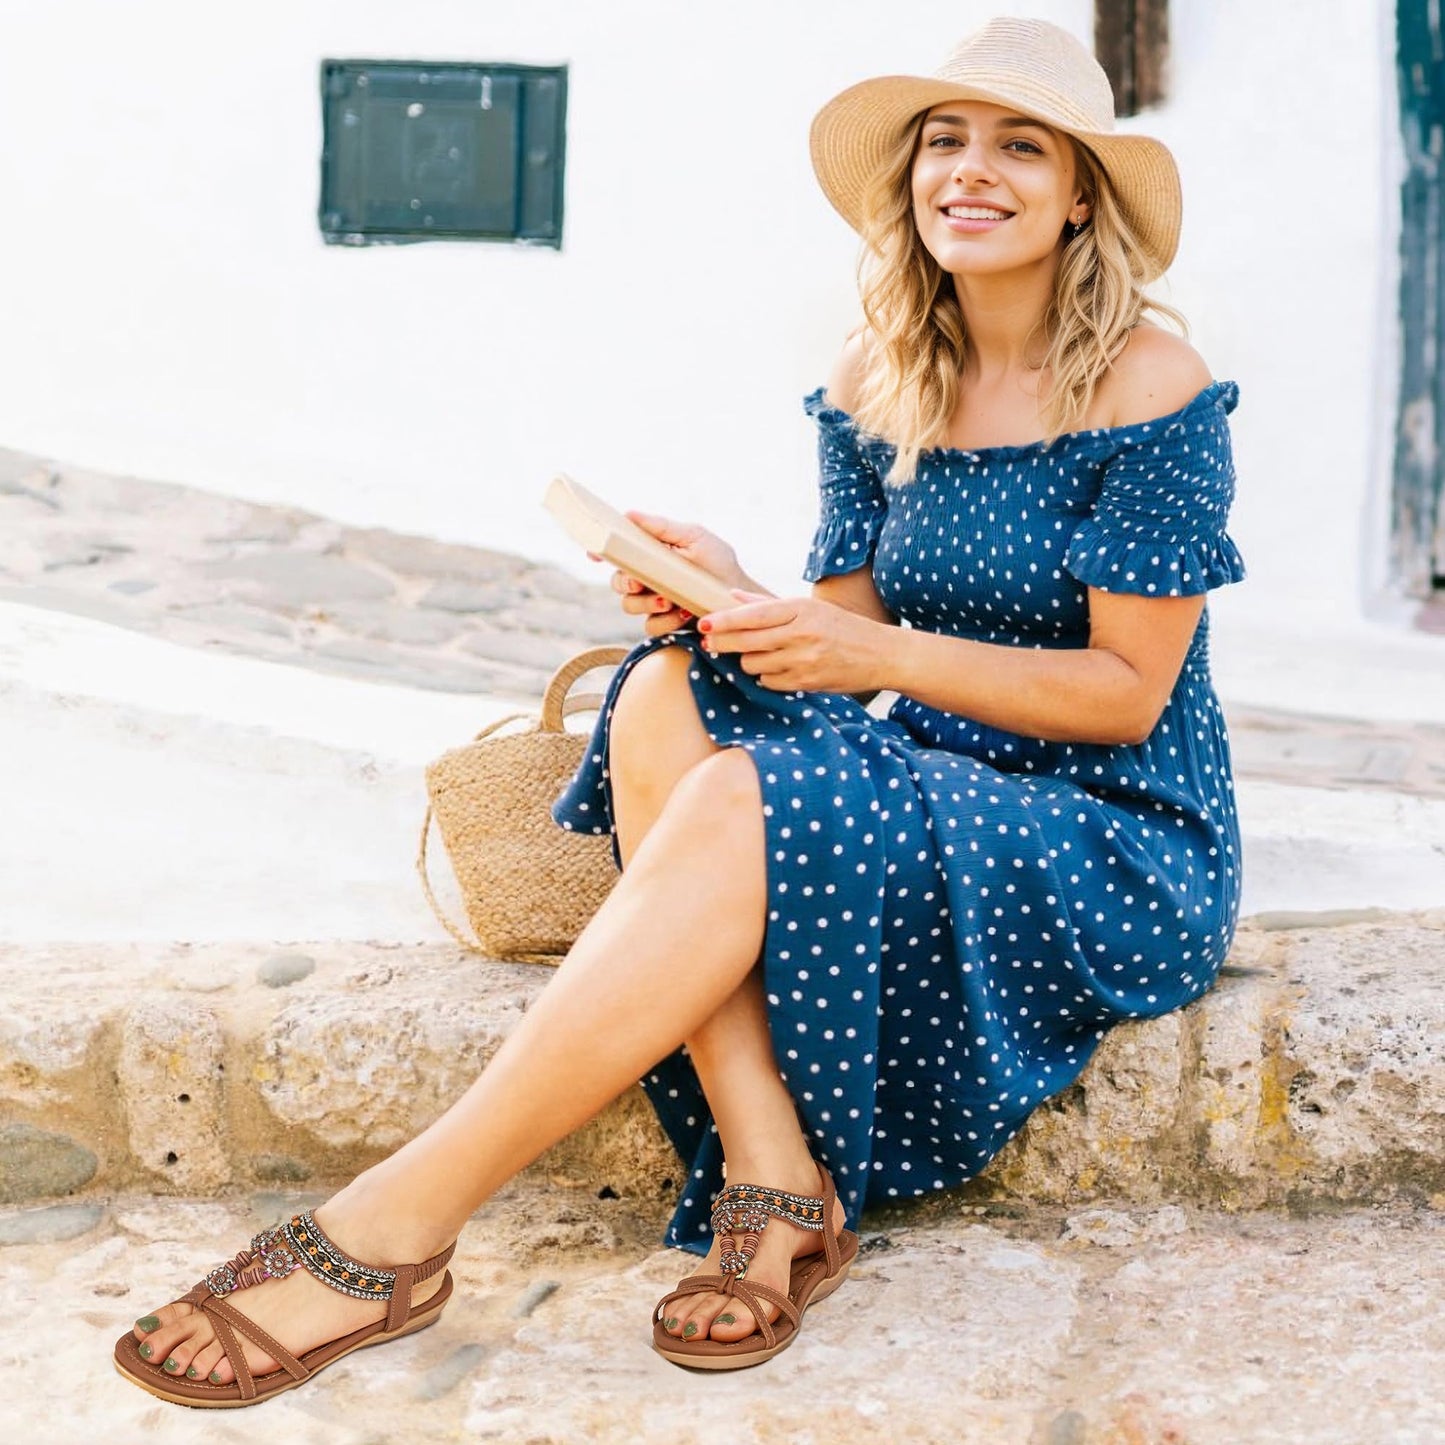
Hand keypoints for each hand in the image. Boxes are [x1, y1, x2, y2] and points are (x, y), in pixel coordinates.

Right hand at [607, 513, 752, 637]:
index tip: (594, 553)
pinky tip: (683, 614)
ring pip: (628, 605)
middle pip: (617, 580)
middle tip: (638, 583)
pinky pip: (650, 626)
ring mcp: (653, 602)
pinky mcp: (664, 624)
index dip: (601, 551)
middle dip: (624, 582)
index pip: (619, 551)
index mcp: (651, 554)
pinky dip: (665, 620)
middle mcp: (647, 578)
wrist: (739, 597)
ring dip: (645, 602)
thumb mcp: (694, 538)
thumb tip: (629, 514)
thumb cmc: (718, 563)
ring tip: (669, 600)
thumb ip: (662, 528)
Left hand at [698, 592, 889, 693]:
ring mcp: (804, 661)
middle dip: (723, 642)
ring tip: (758, 652)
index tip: (704, 624)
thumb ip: (768, 604)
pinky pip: (769, 681)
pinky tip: (777, 667)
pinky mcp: (806, 683)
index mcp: (801, 610)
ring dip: (748, 660)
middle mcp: (801, 634)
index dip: (724, 620)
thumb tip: (732, 596)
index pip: (753, 615)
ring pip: (753, 664)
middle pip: (747, 641)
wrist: (880, 655)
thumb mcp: (809, 608)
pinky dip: (766, 675)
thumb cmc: (841, 627)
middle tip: (710, 642)